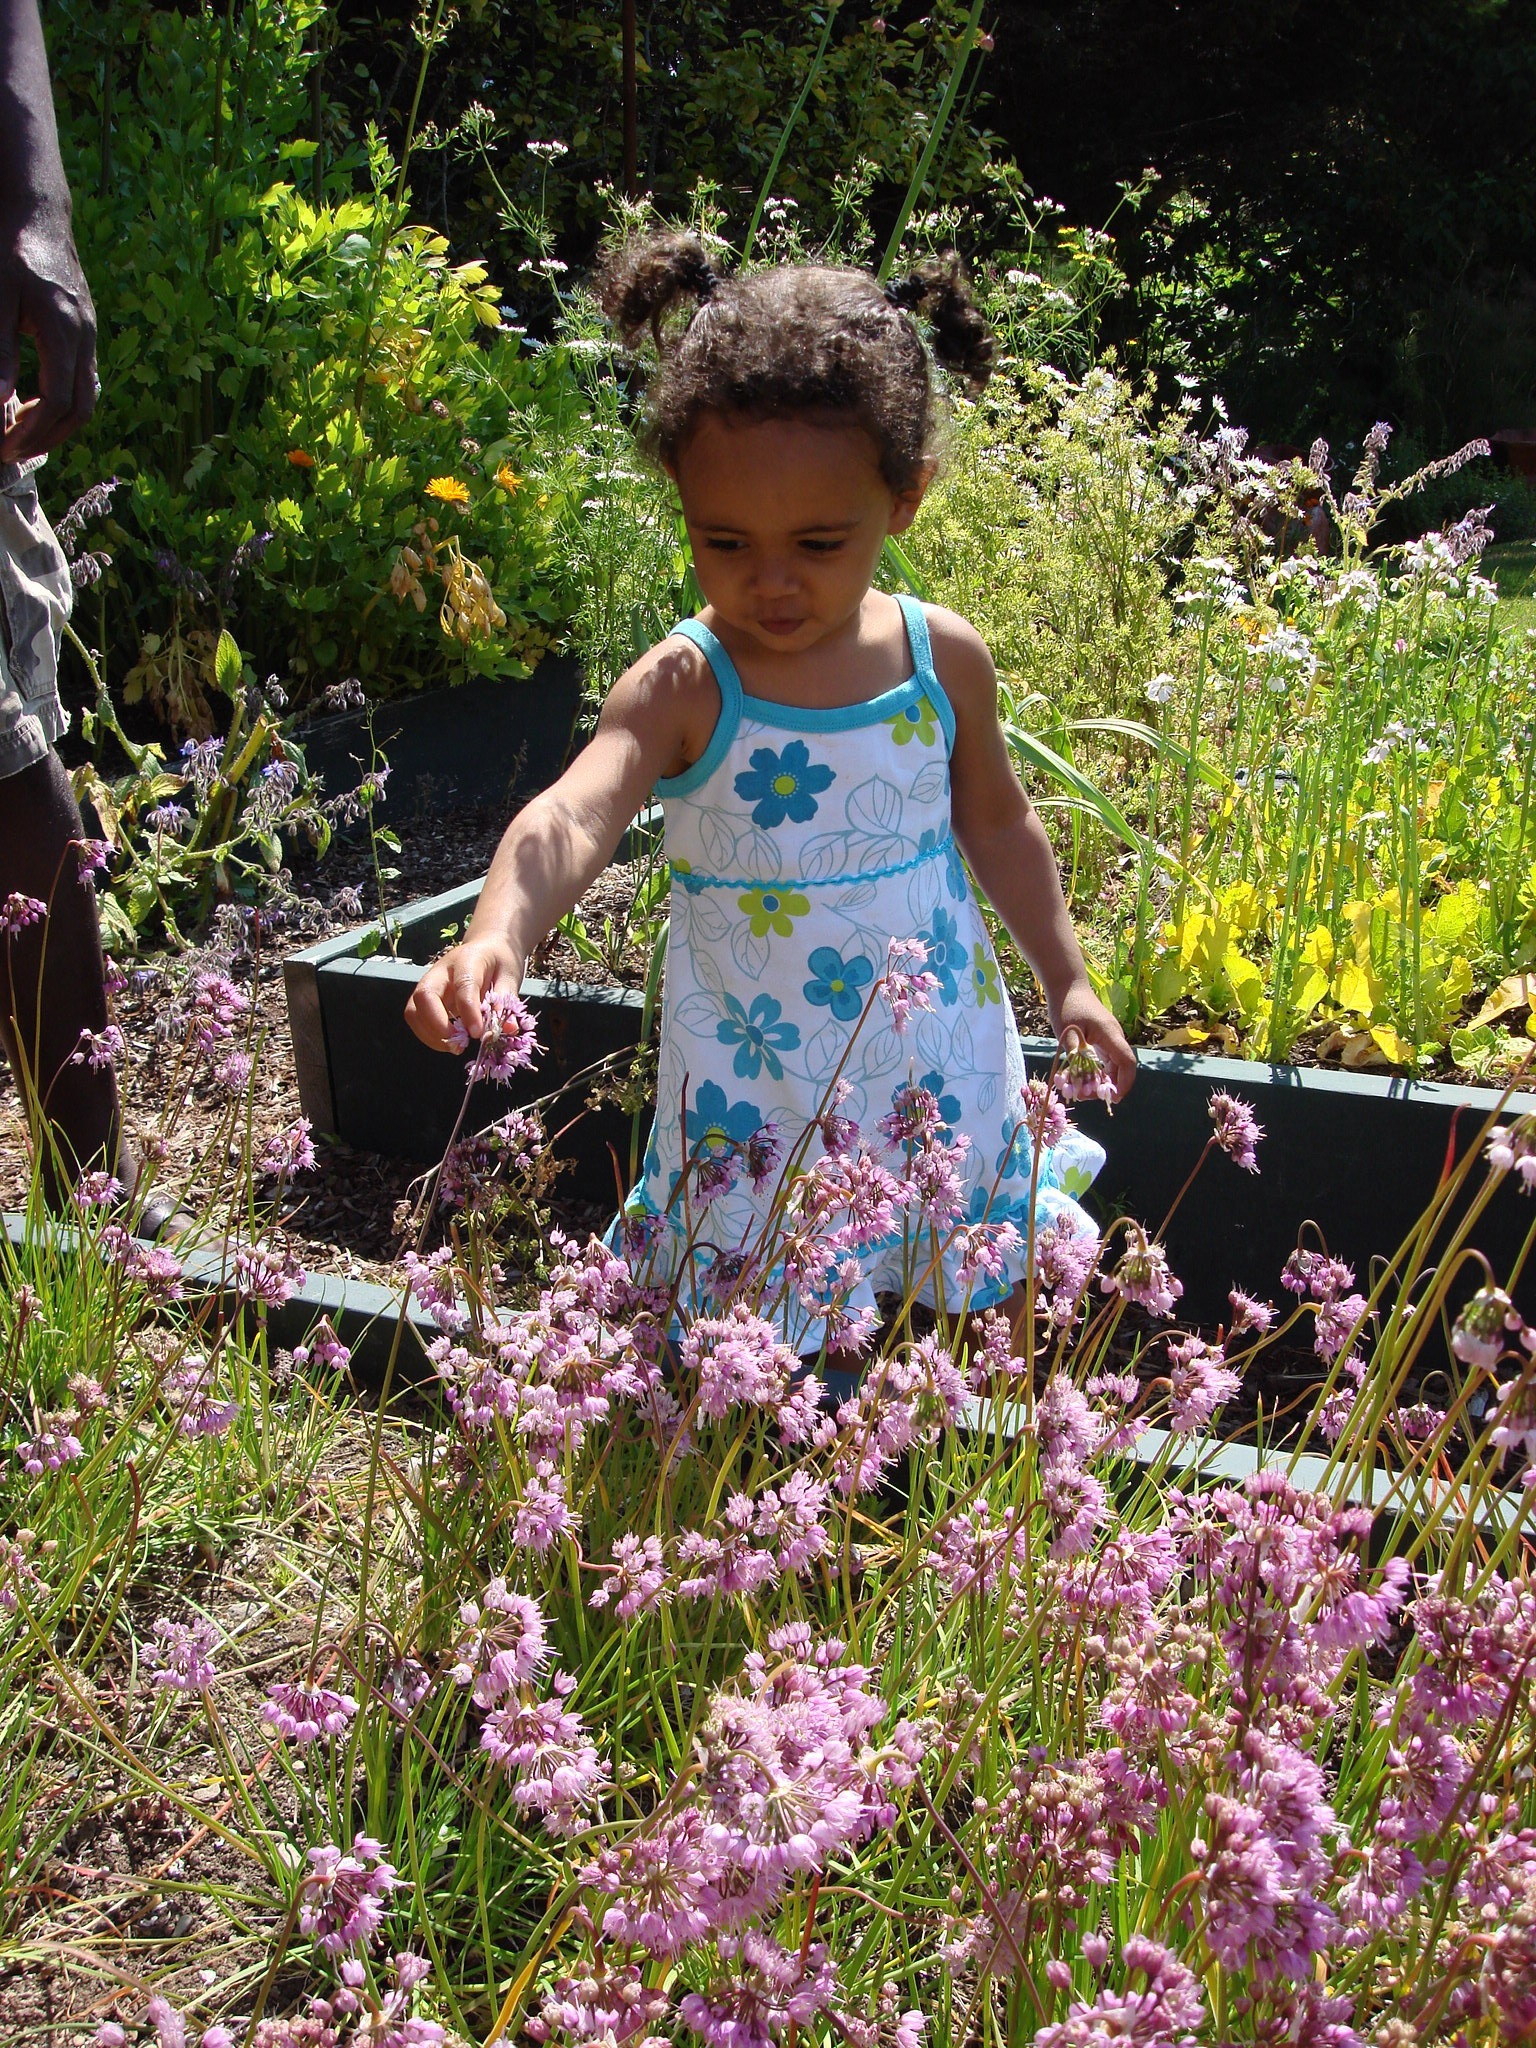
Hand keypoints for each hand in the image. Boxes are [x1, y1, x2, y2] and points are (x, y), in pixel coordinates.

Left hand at [0, 203, 97, 461]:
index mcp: (63, 330)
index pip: (56, 400)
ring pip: (85, 400)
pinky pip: (83, 382)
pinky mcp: (87, 334)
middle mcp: (85, 338)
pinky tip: (34, 403)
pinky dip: (62, 404)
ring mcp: (91, 337)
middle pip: (79, 410)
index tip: (5, 446)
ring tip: (22, 433)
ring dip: (57, 425)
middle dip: (47, 438)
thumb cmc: (12, 251)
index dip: (31, 431)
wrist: (40, 216)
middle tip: (12, 450)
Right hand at [405, 935, 523, 1051]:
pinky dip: (429, 1035)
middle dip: (437, 1025)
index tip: (478, 1033)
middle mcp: (441, 970)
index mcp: (467, 959)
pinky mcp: (425, 998)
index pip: (463, 985)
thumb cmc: (498, 961)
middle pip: (424, 996)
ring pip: (414, 1010)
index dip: (468, 1012)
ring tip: (455, 1047)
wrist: (487, 947)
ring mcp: (429, 983)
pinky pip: (417, 1018)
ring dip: (430, 1034)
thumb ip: (506, 1002)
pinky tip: (449, 1041)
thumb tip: (507, 1029)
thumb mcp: (510, 976)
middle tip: (459, 1044)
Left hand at [1053, 981, 1136, 1101]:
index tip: (1114, 1098)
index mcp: (1110, 1034)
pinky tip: (1084, 1078)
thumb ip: (1075, 1055)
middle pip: (1122, 1067)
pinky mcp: (1102, 1037)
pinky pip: (1106, 1058)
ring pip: (1113, 1065)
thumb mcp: (1068, 1032)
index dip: (1124, 1083)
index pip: (1127, 1062)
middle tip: (1089, 1096)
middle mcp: (1115, 1037)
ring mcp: (1110, 1037)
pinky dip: (1098, 1071)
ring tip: (1083, 1090)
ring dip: (1102, 1080)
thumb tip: (1081, 1079)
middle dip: (1110, 1086)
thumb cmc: (1067, 1006)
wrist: (1068, 985)